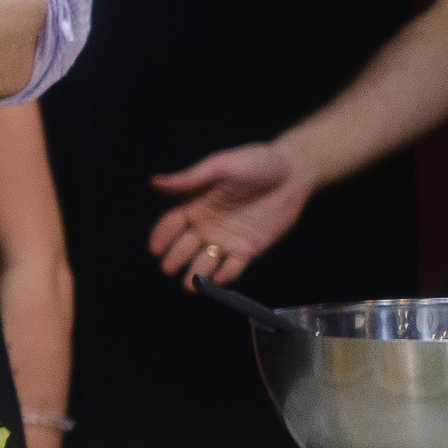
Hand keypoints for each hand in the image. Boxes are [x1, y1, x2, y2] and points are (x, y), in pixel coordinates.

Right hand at [148, 142, 315, 285]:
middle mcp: (207, 224)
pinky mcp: (249, 249)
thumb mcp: (220, 166)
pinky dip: (226, 274)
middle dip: (175, 258)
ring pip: (206, 260)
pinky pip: (234, 266)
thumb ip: (190, 178)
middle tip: (169, 268)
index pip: (171, 224)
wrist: (293, 172)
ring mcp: (228, 238)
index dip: (162, 236)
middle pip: (185, 245)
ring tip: (190, 285)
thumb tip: (155, 182)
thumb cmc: (255, 162)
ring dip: (196, 273)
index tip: (155, 249)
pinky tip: (219, 278)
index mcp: (196, 203)